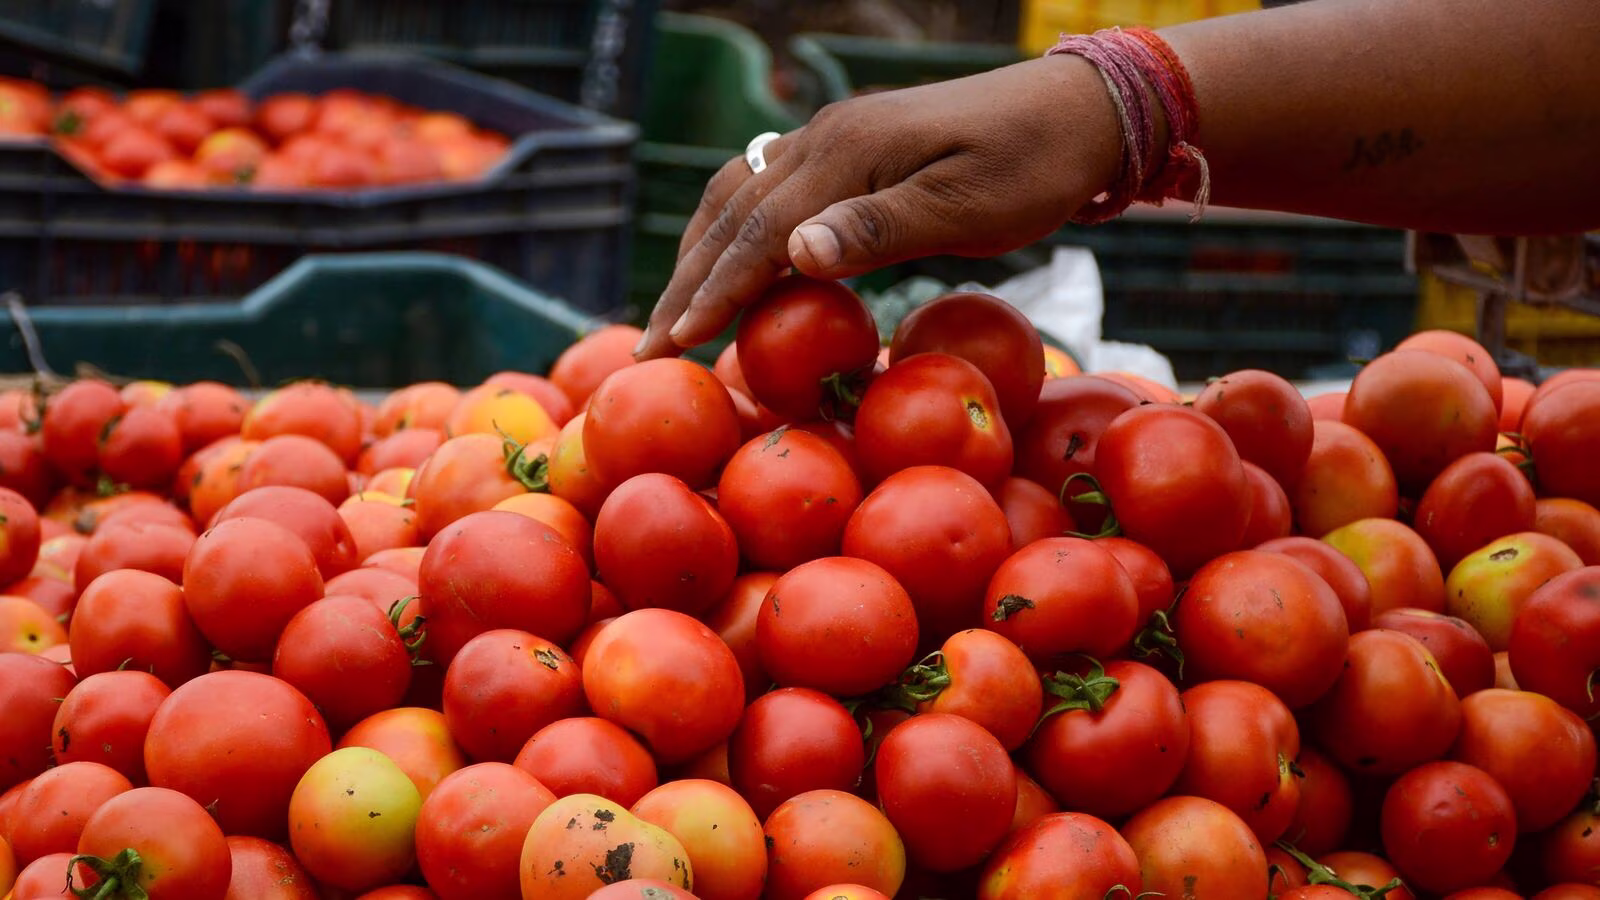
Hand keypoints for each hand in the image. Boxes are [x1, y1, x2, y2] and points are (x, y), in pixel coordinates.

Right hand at [634, 54, 1124, 359]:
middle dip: (687, 282)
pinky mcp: (848, 149)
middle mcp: (825, 138)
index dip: (714, 291)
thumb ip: (878, 230)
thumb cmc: (1031, 169)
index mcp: (848, 152)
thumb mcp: (967, 209)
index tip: (676, 343)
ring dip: (700, 255)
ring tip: (674, 313)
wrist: (1074, 111)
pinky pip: (767, 190)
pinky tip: (728, 267)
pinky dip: (733, 233)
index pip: (759, 232)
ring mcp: (833, 139)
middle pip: (731, 213)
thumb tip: (792, 255)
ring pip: (739, 196)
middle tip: (649, 345)